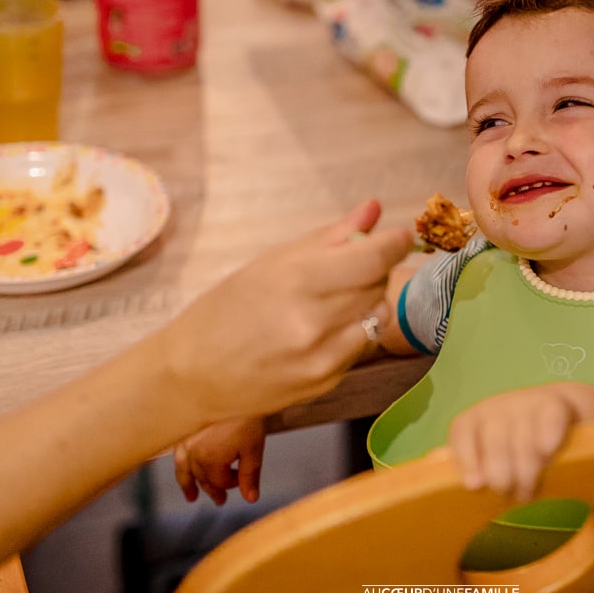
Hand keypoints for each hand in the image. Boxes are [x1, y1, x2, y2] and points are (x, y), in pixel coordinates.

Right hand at [157, 199, 411, 426]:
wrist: (192, 375)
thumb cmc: (226, 310)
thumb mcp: (272, 262)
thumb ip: (329, 237)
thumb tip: (373, 209)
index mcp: (298, 281)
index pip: (374, 258)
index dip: (396, 243)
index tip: (401, 236)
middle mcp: (315, 321)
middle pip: (379, 285)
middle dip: (374, 271)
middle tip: (350, 268)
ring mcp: (324, 358)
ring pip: (377, 317)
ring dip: (366, 303)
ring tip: (332, 302)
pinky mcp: (327, 383)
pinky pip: (360, 347)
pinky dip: (352, 333)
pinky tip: (321, 331)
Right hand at [174, 416, 265, 504]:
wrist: (234, 386)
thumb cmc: (246, 415)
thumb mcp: (254, 447)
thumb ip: (250, 475)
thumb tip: (251, 499)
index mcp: (211, 460)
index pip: (221, 482)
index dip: (234, 483)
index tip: (244, 477)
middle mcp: (194, 453)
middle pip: (203, 478)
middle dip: (214, 489)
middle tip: (220, 500)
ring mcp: (186, 441)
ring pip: (185, 469)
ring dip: (188, 484)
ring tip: (191, 497)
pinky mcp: (183, 430)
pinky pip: (177, 453)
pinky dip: (180, 465)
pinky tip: (182, 467)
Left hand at [447, 384, 579, 501]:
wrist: (556, 408)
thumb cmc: (516, 442)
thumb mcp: (492, 454)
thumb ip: (480, 470)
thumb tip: (475, 486)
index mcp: (475, 418)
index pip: (463, 432)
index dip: (467, 460)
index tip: (476, 486)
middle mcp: (497, 407)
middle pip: (495, 441)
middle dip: (501, 477)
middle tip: (510, 495)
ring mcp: (526, 403)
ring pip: (523, 441)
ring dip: (527, 472)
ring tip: (529, 491)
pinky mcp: (554, 403)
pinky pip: (550, 424)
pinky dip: (548, 443)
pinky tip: (547, 458)